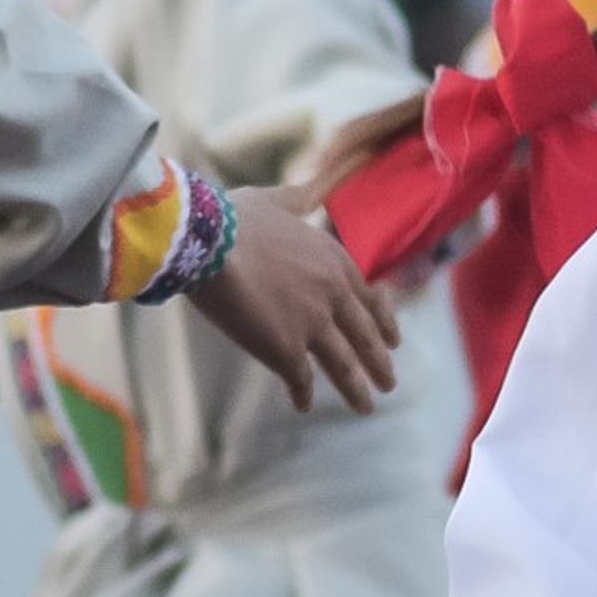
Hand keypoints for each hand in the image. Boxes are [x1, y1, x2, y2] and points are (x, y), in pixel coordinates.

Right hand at [189, 186, 400, 414]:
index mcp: (334, 260)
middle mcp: (332, 295)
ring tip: (365, 407)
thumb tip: (311, 188)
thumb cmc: (230, 217)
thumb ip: (299, 199)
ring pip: (343, 365)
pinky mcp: (285, 349)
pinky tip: (301, 405)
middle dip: (379, 364)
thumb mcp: (276, 200)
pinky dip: (302, 394)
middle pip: (364, 337)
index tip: (393, 342)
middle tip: (388, 384)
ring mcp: (312, 324)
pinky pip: (300, 379)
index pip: (369, 298)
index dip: (383, 322)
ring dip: (355, 390)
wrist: (202, 241)